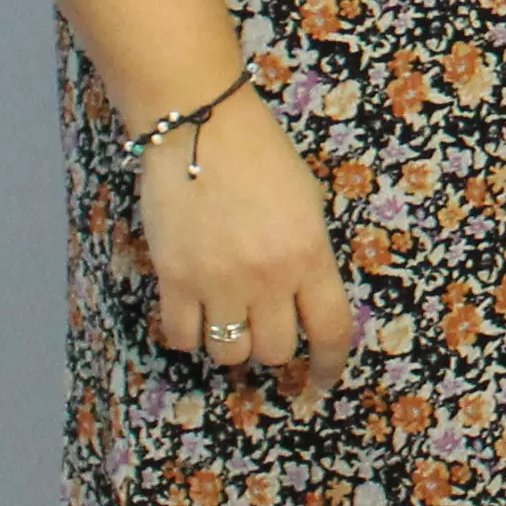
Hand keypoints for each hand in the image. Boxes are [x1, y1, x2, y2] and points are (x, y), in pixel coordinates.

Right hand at [139, 87, 359, 402]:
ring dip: (230, 341)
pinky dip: (189, 334)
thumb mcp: (308, 203)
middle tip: (263, 323)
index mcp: (310, 254)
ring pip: (229, 352)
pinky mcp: (174, 278)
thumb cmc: (261, 155)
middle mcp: (268, 276)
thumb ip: (309, 256)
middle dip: (273, 345)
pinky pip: (182, 337)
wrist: (199, 124)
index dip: (330, 365)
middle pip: (275, 350)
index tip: (323, 381)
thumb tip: (304, 303)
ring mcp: (218, 281)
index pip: (331, 330)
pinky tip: (193, 311)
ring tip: (226, 313)